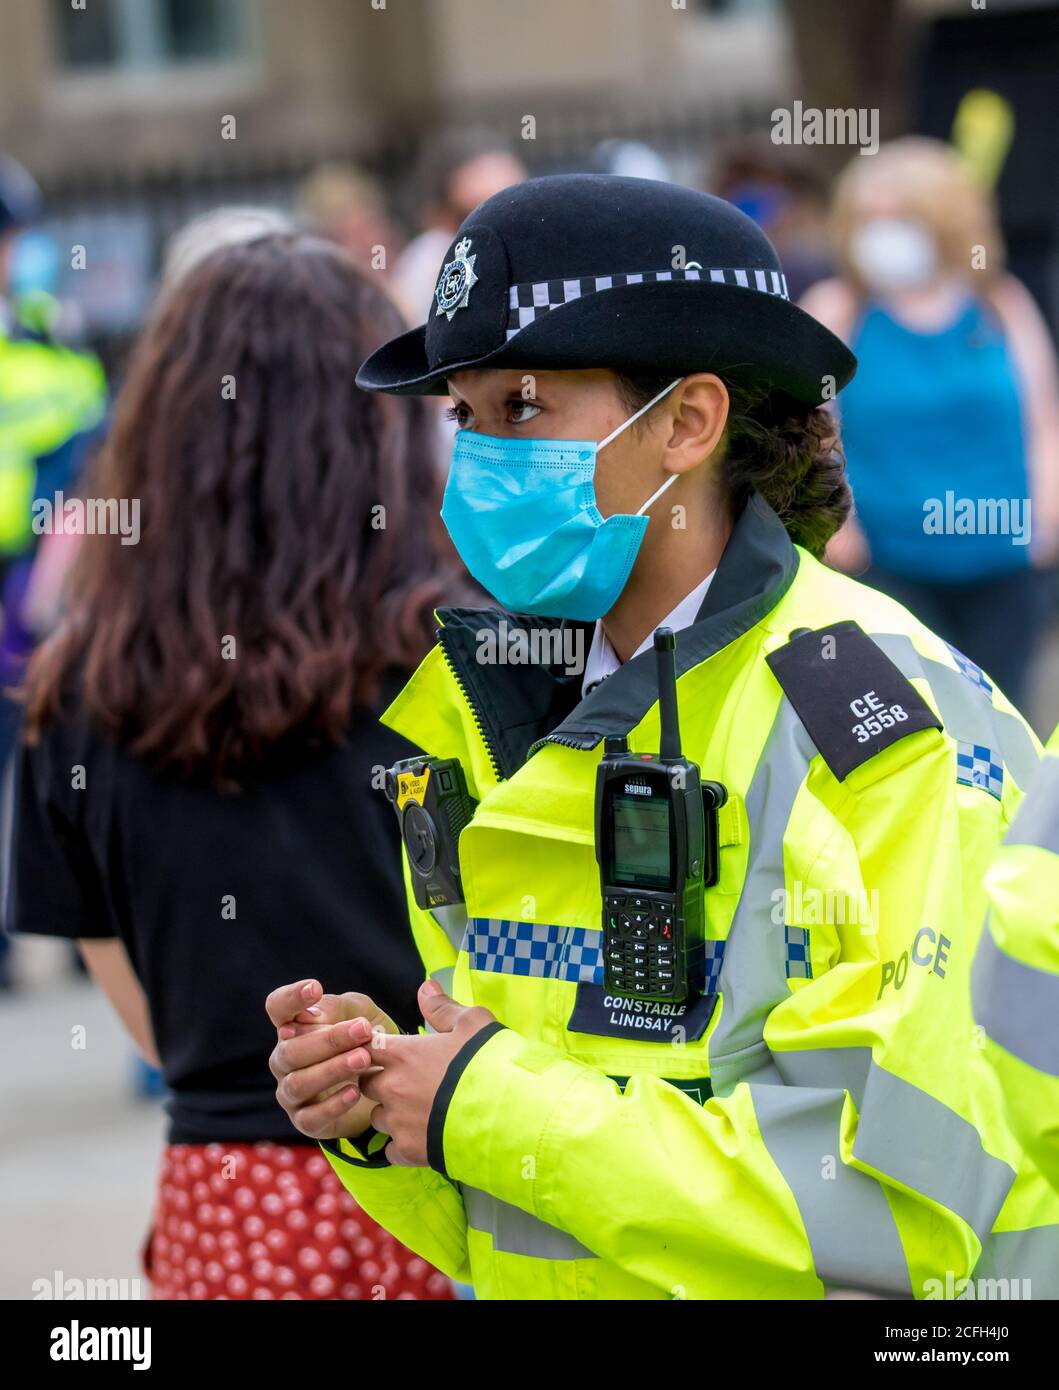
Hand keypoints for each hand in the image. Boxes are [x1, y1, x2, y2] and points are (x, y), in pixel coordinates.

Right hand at [265, 979, 397, 1141]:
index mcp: (293, 1027)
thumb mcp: (361, 1014)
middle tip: (362, 1030)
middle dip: (328, 1039)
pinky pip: (311, 1116)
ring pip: (299, 1082)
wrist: (387, 1081)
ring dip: (332, 1069)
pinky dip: (333, 1105)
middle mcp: (284, 1059)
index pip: (278, 1007)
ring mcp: (291, 1092)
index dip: (291, 998)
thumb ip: (340, 1008)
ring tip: (363, 1059)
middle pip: (291, 1048)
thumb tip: (315, 1014)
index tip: (316, 988)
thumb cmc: (366, 1040)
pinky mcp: (305, 1121)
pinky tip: (355, 1092)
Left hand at [358, 980, 496, 1166]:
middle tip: (403, 1080)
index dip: (373, 1048)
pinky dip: (399, 1144)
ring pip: (375, 1117)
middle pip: (365, 1082)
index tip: (387, 1052)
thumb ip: (442, 1007)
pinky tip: (418, 1137)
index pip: (366, 1047)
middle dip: (378, 1080)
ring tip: (414, 1110)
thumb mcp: (472, 1023)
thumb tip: (425, 987)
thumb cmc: (488, 1062)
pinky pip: (389, 1149)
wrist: (506, 1113)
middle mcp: (392, 1087)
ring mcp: (398, 1122)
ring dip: (388, 1112)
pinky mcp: (409, 1151)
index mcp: (403, 1054)